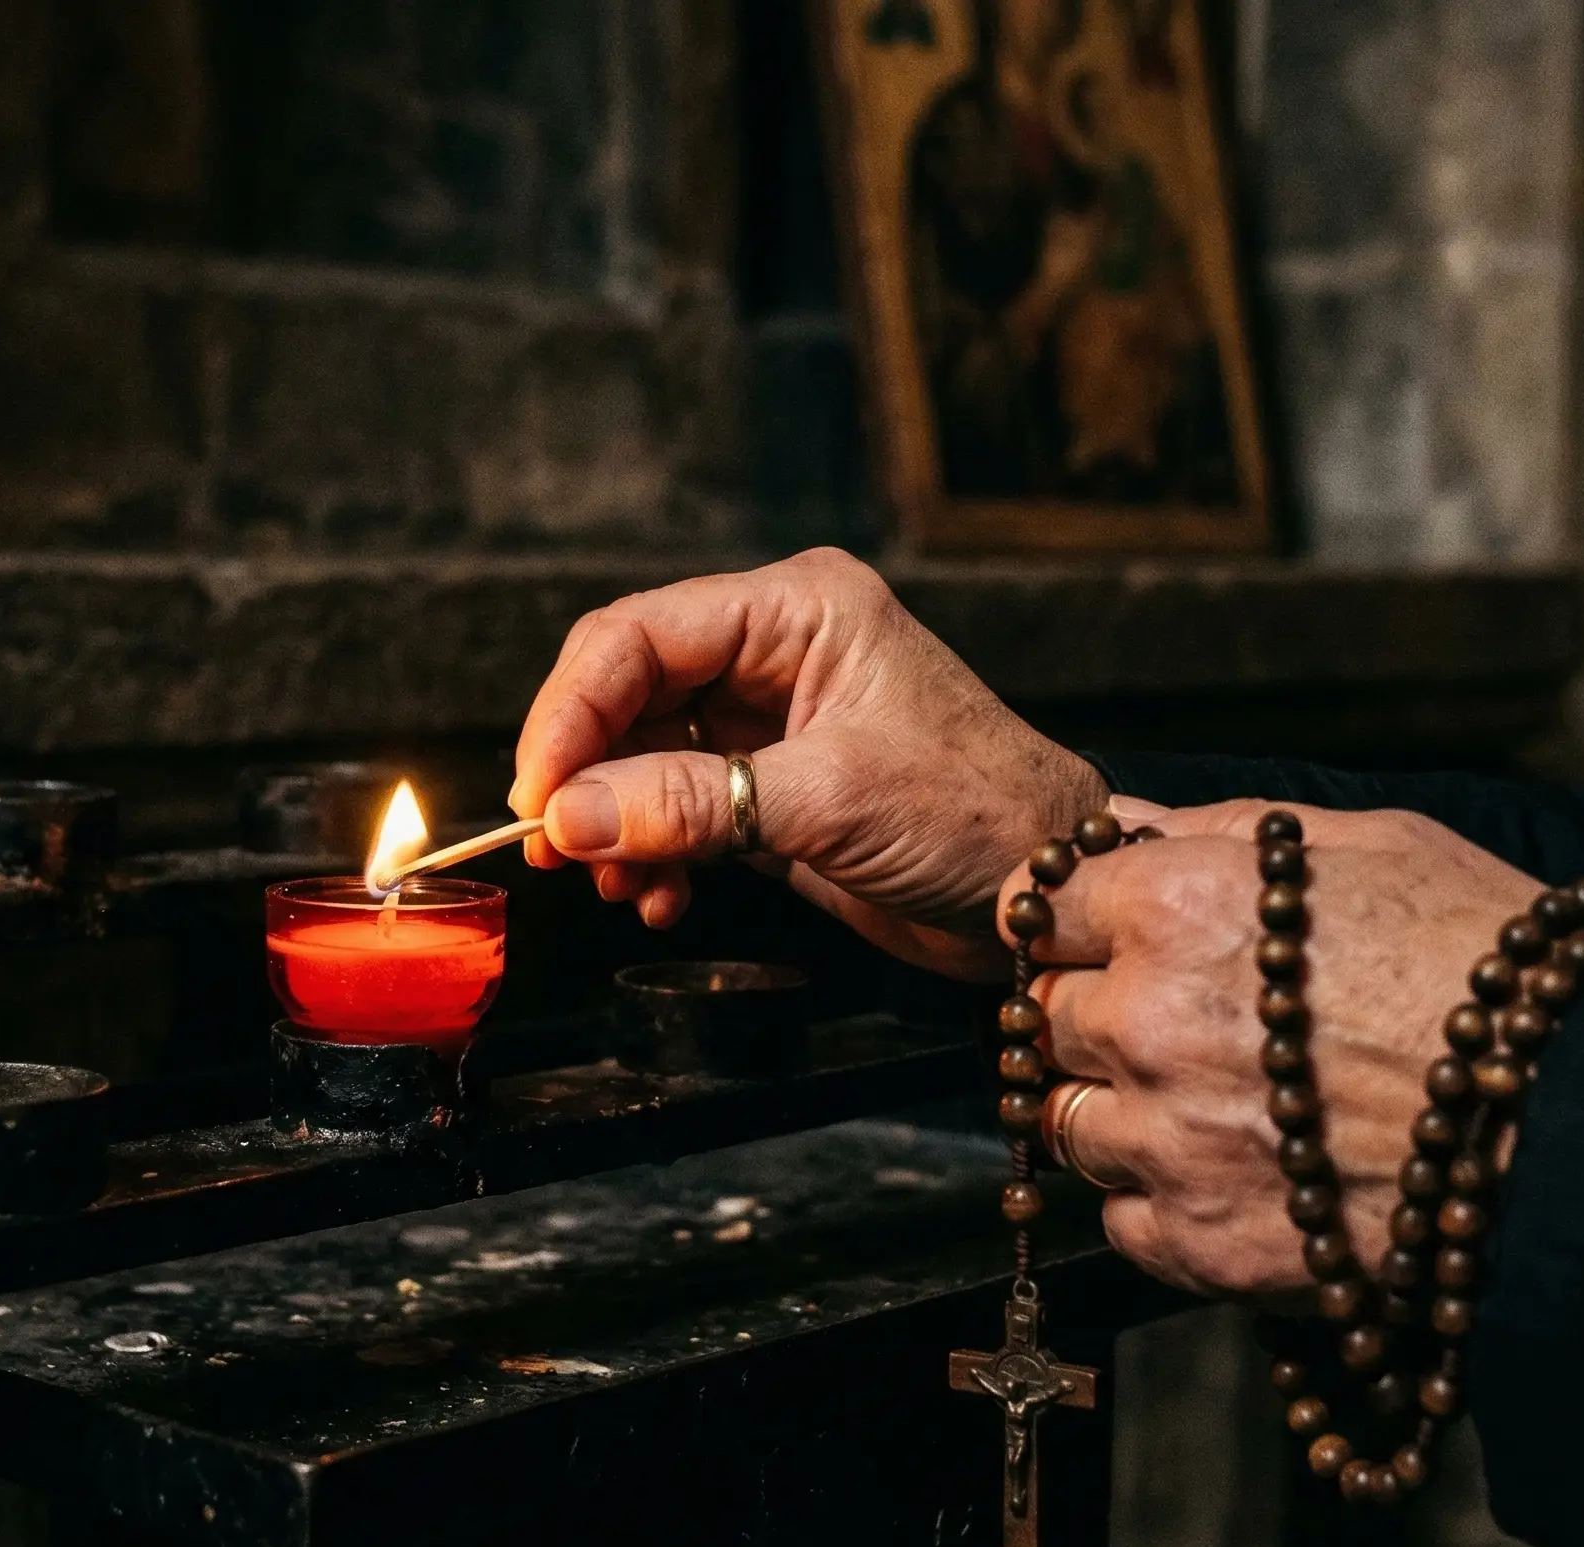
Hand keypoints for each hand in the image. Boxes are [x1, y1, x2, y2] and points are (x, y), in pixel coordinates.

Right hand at [509, 549, 1110, 978]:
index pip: (638, 637)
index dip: (571, 713)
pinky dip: (653, 855)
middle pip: (626, 694)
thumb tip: (569, 818)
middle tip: (556, 849)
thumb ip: (691, 804)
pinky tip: (662, 899)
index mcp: (796, 610)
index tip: (537, 795)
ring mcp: (767, 721)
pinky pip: (672, 809)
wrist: (1046, 892)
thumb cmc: (974, 814)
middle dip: (585, 775)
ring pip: (638, 758)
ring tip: (622, 887)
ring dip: (615, 827)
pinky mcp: (766, 787)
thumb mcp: (828, 802)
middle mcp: (774, 651)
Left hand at [1000, 802, 1542, 1296]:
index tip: (1108, 943)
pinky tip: (1236, 1174)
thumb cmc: (1487, 963)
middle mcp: (1147, 1020)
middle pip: (1046, 1018)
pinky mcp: (1197, 1239)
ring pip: (1069, 1122)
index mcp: (1175, 908)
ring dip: (1119, 1113)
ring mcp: (1165, 1138)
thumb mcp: (1368, 846)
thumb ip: (1221, 831)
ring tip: (1214, 1107)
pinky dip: (1158, 1202)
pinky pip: (1118, 1218)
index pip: (1042, 912)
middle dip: (1095, 1018)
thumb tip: (1123, 822)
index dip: (1077, 927)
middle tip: (1178, 1029)